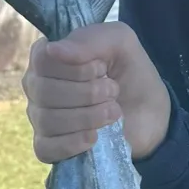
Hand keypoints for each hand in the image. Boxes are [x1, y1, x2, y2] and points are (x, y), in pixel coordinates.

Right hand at [22, 21, 170, 163]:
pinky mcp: (49, 147)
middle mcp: (37, 87)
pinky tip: (94, 137)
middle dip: (87, 93)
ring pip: (47, 119)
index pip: (42, 60)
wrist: (150, 112)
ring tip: (113, 111)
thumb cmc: (129, 72)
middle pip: (44, 91)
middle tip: (113, 91)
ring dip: (87, 116)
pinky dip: (71, 143)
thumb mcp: (120, 43)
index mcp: (48, 58)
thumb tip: (51, 49)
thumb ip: (89, 40)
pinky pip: (45, 148)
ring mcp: (40, 118)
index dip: (75, 67)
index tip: (101, 67)